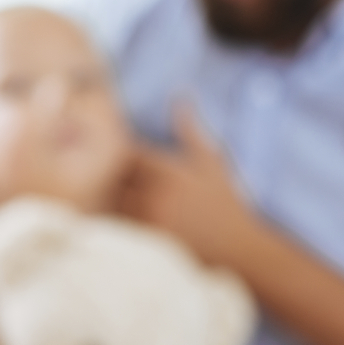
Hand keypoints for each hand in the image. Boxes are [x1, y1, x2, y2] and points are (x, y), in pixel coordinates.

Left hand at [119, 104, 258, 269]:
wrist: (235, 247)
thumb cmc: (223, 201)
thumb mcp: (211, 161)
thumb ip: (190, 130)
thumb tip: (180, 97)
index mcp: (168, 172)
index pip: (127, 153)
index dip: (119, 151)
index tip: (121, 152)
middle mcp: (155, 196)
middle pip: (113, 177)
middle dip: (110, 172)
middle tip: (111, 171)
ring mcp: (148, 220)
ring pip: (111, 201)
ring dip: (108, 194)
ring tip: (115, 192)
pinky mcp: (145, 241)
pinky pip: (118, 224)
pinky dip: (114, 217)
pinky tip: (121, 215)